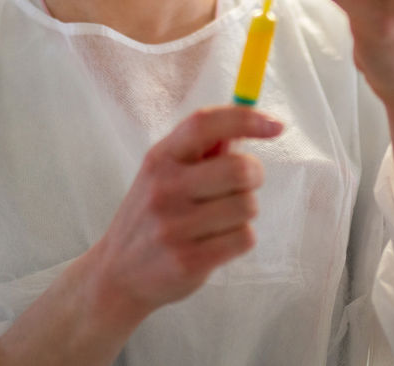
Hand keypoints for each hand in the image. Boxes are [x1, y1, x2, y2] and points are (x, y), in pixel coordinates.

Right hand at [85, 106, 282, 323]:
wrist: (117, 275)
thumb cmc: (153, 215)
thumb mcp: (164, 173)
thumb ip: (202, 150)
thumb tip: (248, 127)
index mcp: (160, 158)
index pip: (204, 124)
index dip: (245, 118)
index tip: (276, 125)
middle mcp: (164, 188)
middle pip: (240, 168)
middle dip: (254, 176)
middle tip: (243, 185)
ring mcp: (174, 227)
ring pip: (248, 206)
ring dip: (245, 212)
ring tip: (220, 219)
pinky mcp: (188, 261)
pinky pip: (244, 238)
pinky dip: (240, 238)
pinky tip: (217, 242)